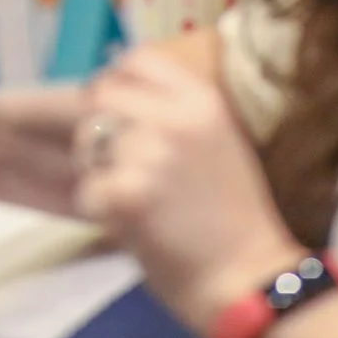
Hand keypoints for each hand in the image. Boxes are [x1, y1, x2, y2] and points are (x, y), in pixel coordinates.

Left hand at [74, 48, 308, 330]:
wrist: (250, 278)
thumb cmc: (236, 218)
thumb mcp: (220, 141)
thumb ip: (178, 114)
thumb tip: (123, 92)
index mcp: (202, 101)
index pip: (138, 59)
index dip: (116, 80)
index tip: (115, 105)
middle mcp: (175, 118)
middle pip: (102, 95)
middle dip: (98, 126)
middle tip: (110, 159)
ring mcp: (149, 154)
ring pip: (88, 143)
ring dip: (97, 169)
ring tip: (126, 194)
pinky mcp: (127, 194)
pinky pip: (88, 189)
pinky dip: (98, 210)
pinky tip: (127, 224)